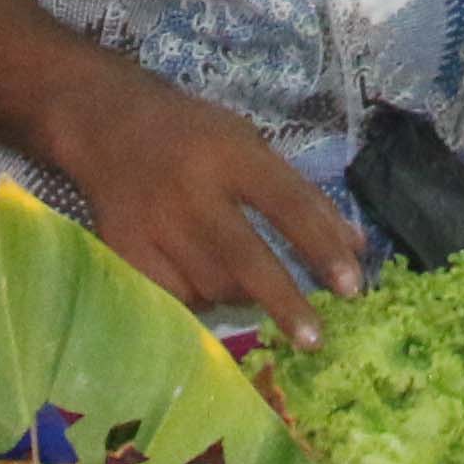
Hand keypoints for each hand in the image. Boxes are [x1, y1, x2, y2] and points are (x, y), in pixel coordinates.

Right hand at [56, 67, 363, 345]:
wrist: (108, 123)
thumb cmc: (194, 135)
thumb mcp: (251, 144)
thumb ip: (303, 195)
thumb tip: (356, 248)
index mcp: (230, 154)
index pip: (287, 203)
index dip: (321, 248)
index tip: (352, 287)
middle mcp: (191, 190)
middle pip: (246, 258)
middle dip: (284, 302)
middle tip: (315, 340)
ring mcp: (153, 223)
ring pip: (212, 285)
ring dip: (241, 296)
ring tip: (244, 281)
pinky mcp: (122, 250)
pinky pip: (174, 298)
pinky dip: (198, 301)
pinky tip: (202, 283)